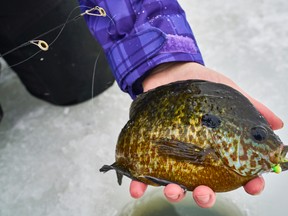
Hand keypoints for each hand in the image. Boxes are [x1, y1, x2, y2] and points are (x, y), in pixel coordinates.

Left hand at [129, 62, 282, 207]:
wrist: (168, 72)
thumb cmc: (200, 85)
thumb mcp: (228, 93)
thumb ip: (252, 108)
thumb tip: (278, 123)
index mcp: (216, 147)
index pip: (236, 171)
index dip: (248, 181)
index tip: (252, 185)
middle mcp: (195, 157)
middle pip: (204, 185)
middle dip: (206, 195)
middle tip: (205, 192)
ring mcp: (172, 156)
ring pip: (176, 184)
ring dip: (176, 194)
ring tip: (174, 190)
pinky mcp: (151, 150)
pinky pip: (144, 172)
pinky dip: (139, 184)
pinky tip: (137, 188)